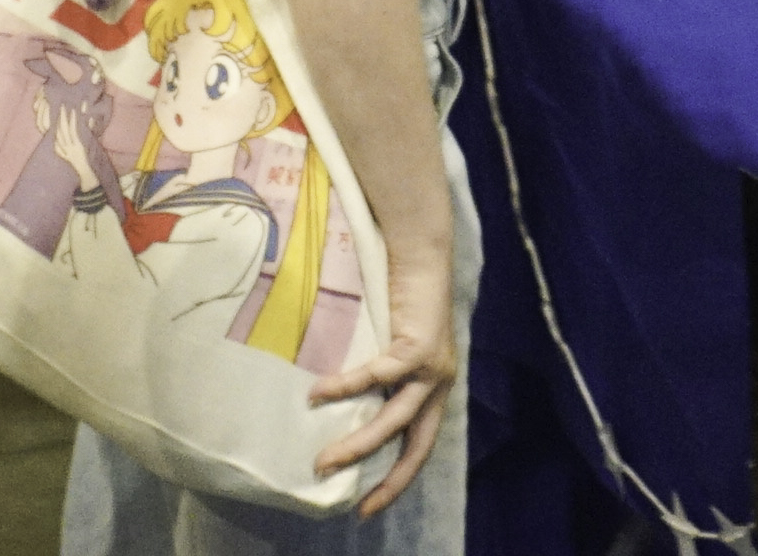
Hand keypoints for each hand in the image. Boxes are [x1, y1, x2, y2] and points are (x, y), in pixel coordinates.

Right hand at [309, 222, 459, 514]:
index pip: (419, 446)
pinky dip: (347, 387)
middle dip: (387, 480)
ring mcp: (433, 367)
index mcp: (434, 389)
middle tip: (358, 507)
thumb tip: (331, 403)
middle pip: (414, 445)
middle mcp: (439, 384)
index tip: (369, 506)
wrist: (419, 250)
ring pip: (395, 419)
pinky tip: (318, 394)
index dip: (397, 478)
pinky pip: (379, 375)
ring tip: (323, 459)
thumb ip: (376, 375)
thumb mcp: (388, 346)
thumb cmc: (397, 294)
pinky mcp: (420, 346)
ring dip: (358, 443)